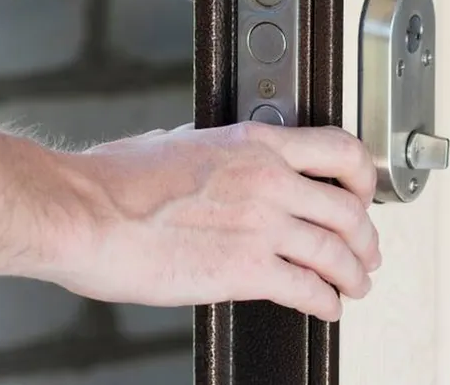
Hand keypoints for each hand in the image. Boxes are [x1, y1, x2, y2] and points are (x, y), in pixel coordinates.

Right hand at [43, 122, 380, 321]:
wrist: (82, 213)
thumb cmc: (112, 181)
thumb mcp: (176, 142)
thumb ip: (212, 149)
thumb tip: (216, 154)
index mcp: (253, 143)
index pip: (339, 150)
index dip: (364, 178)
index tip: (363, 195)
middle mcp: (267, 179)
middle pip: (349, 210)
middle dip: (366, 238)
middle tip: (366, 254)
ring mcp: (261, 224)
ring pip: (337, 252)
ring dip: (354, 275)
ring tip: (354, 287)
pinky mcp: (245, 269)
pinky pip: (307, 289)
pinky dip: (326, 303)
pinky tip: (325, 308)